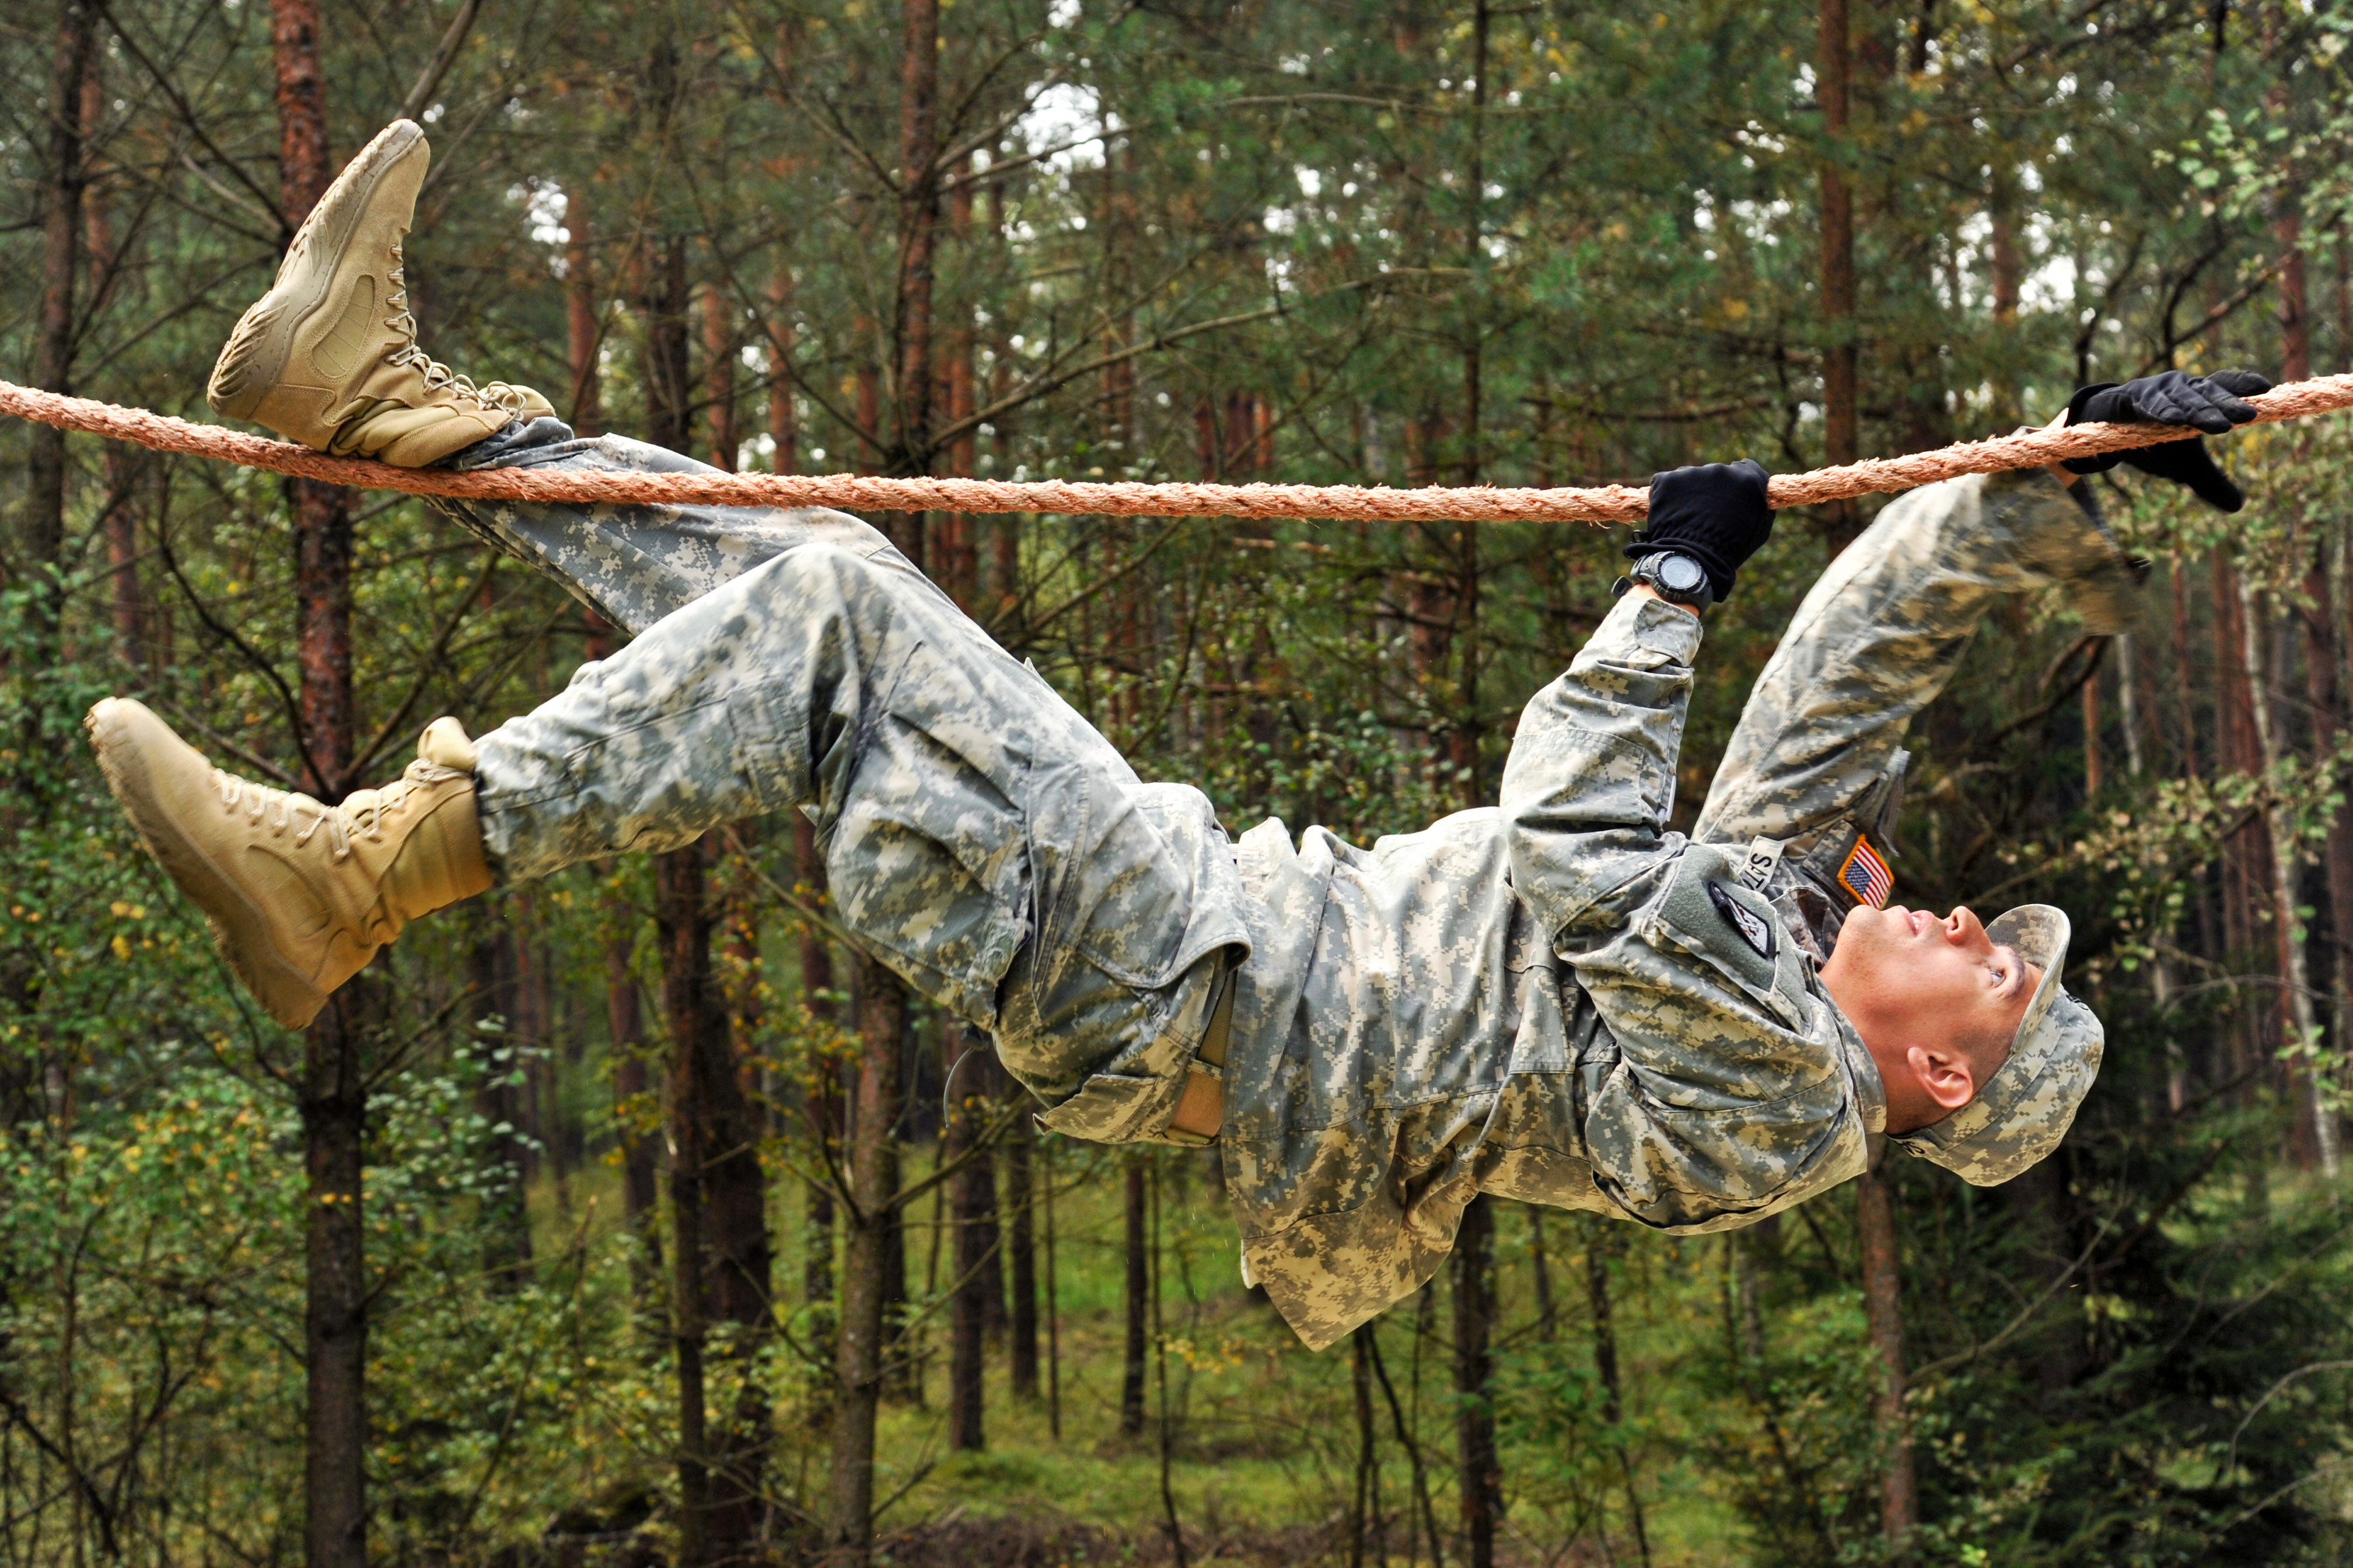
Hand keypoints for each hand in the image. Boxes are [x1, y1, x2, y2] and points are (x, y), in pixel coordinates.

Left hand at [1630, 458, 1773, 602]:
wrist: (1691, 561)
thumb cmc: (1728, 551)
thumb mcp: (1758, 530)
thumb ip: (1761, 505)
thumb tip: (1761, 494)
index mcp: (1747, 480)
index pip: (1745, 467)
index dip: (1737, 480)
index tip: (1730, 489)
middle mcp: (1720, 471)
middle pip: (1716, 474)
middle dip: (1712, 489)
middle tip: (1706, 513)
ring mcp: (1692, 473)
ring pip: (1691, 478)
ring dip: (1689, 492)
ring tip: (1687, 518)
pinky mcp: (1667, 480)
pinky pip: (1667, 483)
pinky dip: (1667, 495)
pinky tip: (1671, 514)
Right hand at [2063, 368, 2270, 511]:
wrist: (2102, 429)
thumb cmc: (2150, 438)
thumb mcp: (2183, 465)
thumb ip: (2209, 481)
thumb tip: (2239, 506)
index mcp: (2199, 398)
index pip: (2224, 386)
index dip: (2242, 384)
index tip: (2265, 387)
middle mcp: (2183, 387)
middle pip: (2210, 394)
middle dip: (2229, 405)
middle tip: (2249, 416)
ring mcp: (2158, 389)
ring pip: (2185, 400)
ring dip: (2202, 412)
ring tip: (2221, 426)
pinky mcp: (2132, 396)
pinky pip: (2150, 404)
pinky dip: (2163, 411)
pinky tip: (2174, 420)